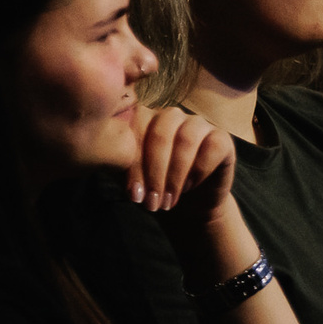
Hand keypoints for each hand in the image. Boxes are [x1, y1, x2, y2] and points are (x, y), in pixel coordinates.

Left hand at [129, 102, 238, 244]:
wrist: (186, 208)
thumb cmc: (151, 187)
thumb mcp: (128, 174)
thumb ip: (115, 158)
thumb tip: (101, 152)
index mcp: (143, 117)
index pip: (134, 129)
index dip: (133, 163)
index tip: (133, 194)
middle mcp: (170, 115)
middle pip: (159, 134)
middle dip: (154, 172)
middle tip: (151, 202)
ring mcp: (197, 123)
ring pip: (185, 139)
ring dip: (175, 175)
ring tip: (168, 200)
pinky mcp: (221, 137)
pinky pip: (212, 147)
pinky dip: (199, 170)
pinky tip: (189, 187)